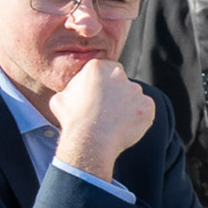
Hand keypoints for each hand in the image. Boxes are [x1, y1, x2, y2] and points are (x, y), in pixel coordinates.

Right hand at [47, 57, 153, 181]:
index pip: (105, 68)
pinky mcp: (147, 106)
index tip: (98, 95)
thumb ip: (73, 89)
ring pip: (133, 96)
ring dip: (127, 105)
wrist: (90, 141)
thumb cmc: (72, 120)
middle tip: (107, 108)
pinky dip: (137, 118)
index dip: (102, 82)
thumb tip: (75, 90)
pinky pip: (144, 110)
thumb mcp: (60, 98)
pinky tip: (123, 127)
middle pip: (121, 80)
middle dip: (116, 91)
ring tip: (113, 121)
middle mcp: (118, 74)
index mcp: (97, 67)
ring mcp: (135, 90)